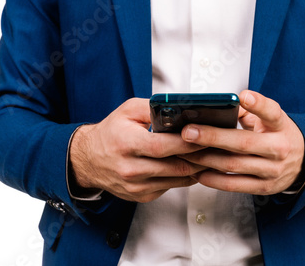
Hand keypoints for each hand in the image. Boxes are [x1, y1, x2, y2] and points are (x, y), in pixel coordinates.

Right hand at [69, 98, 205, 202]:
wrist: (87, 160)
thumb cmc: (110, 133)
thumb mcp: (127, 111)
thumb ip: (153, 107)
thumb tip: (179, 109)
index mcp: (126, 143)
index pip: (164, 146)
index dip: (188, 143)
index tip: (206, 135)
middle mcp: (130, 169)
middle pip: (175, 166)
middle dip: (199, 156)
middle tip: (216, 146)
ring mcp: (136, 186)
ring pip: (177, 179)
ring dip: (195, 168)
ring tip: (209, 155)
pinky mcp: (141, 196)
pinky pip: (170, 187)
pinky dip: (183, 176)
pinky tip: (191, 165)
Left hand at [180, 90, 304, 194]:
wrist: (304, 163)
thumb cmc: (279, 136)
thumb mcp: (271, 119)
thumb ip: (249, 111)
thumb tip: (219, 106)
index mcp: (281, 126)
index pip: (272, 112)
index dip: (258, 104)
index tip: (243, 96)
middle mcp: (279, 148)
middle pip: (243, 143)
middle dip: (212, 137)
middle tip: (188, 132)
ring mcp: (272, 170)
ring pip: (234, 165)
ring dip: (205, 158)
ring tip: (185, 151)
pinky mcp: (263, 187)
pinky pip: (234, 185)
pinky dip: (213, 179)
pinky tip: (197, 172)